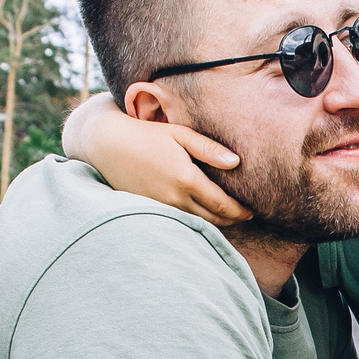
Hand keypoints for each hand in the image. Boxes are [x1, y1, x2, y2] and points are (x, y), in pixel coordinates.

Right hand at [66, 93, 249, 225]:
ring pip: (197, 223)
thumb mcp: (179, 134)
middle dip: (231, 220)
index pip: (222, 205)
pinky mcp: (152, 210)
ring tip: (228, 218)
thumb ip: (209, 149)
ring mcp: (162, 207)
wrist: (107, 144)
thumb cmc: (146, 134)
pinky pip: (180, 221)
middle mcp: (176, 198)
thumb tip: (236, 163)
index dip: (240, 211)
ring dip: (215, 223)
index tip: (252, 211)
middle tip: (244, 217)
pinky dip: (195, 221)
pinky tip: (202, 215)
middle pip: (213, 219)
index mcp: (187, 179)